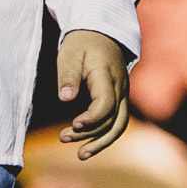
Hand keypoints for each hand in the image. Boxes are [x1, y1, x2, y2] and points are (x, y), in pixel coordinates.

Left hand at [55, 29, 131, 158]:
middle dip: (91, 134)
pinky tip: (87, 144)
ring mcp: (122, 94)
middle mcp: (120, 88)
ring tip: (81, 155)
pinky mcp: (119, 99)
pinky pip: (116, 121)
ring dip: (101, 142)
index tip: (73, 124)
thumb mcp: (70, 53)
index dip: (91, 118)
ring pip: (119, 125)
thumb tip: (65, 99)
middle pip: (114, 120)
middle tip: (64, 138)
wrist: (100, 32)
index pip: (105, 104)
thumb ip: (68, 75)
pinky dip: (104, 135)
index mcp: (107, 76)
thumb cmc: (81, 43)